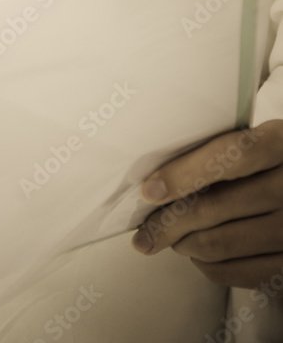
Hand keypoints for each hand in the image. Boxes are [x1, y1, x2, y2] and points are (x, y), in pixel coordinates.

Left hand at [131, 120, 282, 291]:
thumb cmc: (266, 167)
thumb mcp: (255, 143)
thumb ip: (218, 150)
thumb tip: (156, 180)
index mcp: (279, 144)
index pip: (231, 155)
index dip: (185, 173)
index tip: (150, 191)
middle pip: (216, 207)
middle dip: (169, 222)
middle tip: (145, 232)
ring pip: (221, 244)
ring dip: (184, 244)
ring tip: (170, 239)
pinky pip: (238, 272)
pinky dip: (208, 266)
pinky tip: (198, 254)